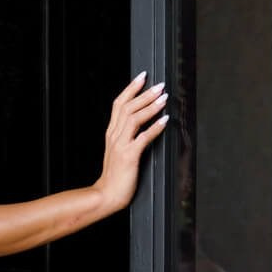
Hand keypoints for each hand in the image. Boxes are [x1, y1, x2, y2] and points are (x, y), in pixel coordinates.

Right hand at [96, 72, 168, 215]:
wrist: (106, 195)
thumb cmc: (115, 175)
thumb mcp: (117, 151)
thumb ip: (126, 136)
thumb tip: (142, 123)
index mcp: (111, 133)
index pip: (119, 104)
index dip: (131, 88)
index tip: (143, 76)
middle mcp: (114, 136)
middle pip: (128, 107)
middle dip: (145, 94)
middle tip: (160, 85)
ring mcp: (121, 146)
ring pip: (134, 118)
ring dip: (150, 107)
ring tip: (164, 98)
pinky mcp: (129, 156)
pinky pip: (143, 138)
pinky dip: (155, 127)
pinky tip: (165, 120)